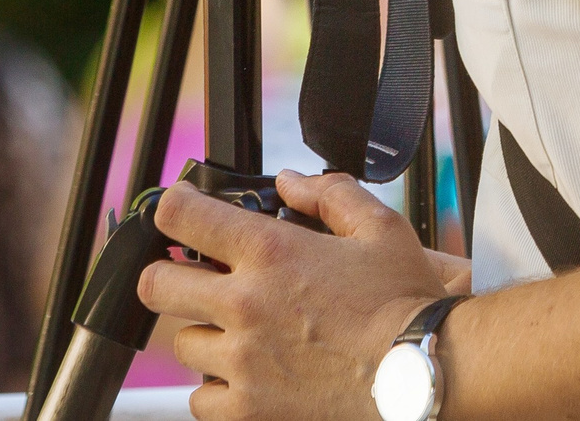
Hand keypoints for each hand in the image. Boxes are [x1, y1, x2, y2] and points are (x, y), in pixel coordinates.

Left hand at [137, 171, 454, 420]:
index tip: (179, 212)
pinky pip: (200, 398)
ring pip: (184, 343)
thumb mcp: (380, 229)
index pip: (182, 216)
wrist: (422, 377)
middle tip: (196, 278)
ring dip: (205, 334)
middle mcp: (245, 305)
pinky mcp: (248, 410)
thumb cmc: (405, 306)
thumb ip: (330, 195)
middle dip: (170, 275)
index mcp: (271, 253)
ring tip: (240, 334)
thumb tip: (291, 181)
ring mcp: (242, 362)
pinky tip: (246, 376)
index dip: (174, 207)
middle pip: (158, 284)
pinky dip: (217, 388)